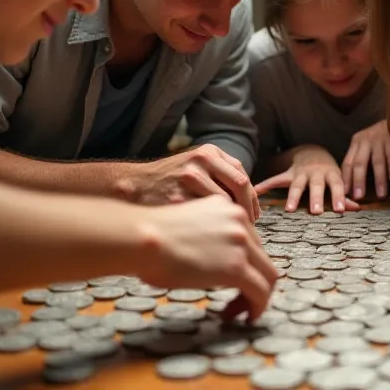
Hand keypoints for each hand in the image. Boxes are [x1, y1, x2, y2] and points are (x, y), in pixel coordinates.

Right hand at [119, 144, 259, 221]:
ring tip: (231, 234)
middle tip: (250, 227)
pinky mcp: (178, 197)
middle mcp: (201, 160)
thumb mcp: (197, 166)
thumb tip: (252, 200)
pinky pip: (206, 217)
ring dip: (231, 221)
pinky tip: (213, 237)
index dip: (252, 199)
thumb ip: (222, 175)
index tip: (254, 215)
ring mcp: (189, 178)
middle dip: (248, 209)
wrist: (135, 186)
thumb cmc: (170, 181)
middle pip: (240, 185)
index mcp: (209, 152)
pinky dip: (213, 229)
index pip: (242, 175)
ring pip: (224, 203)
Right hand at [139, 196, 278, 321]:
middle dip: (253, 280)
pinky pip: (261, 291)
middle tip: (238, 300)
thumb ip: (206, 234)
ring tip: (238, 311)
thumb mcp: (186, 222)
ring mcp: (241, 243)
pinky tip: (246, 316)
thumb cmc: (149, 234)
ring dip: (256, 296)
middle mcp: (240, 220)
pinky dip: (258, 306)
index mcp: (226, 207)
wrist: (142, 237)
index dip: (245, 263)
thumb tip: (205, 257)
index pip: (249, 239)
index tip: (231, 280)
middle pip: (262, 257)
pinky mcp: (237, 267)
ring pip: (267, 275)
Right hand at [256, 146, 360, 213]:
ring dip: (293, 197)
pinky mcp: (288, 174)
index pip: (336, 186)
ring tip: (289, 210)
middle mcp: (315, 173)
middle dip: (316, 199)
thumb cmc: (328, 172)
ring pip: (296, 186)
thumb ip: (344, 196)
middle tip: (316, 213)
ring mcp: (301, 173)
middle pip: (316, 187)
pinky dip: (266, 185)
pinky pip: (276, 180)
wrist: (312, 151)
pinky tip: (256, 191)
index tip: (340, 211)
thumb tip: (358, 208)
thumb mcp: (337, 180)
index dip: (339, 197)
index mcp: (330, 174)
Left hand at [341, 120, 389, 199]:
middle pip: (360, 163)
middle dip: (358, 181)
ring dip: (379, 180)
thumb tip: (351, 184)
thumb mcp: (365, 145)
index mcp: (356, 143)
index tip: (346, 194)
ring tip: (381, 195)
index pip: (348, 162)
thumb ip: (358, 159)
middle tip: (359, 196)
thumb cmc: (379, 138)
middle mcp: (366, 140)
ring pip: (378, 162)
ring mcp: (380, 139)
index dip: (346, 178)